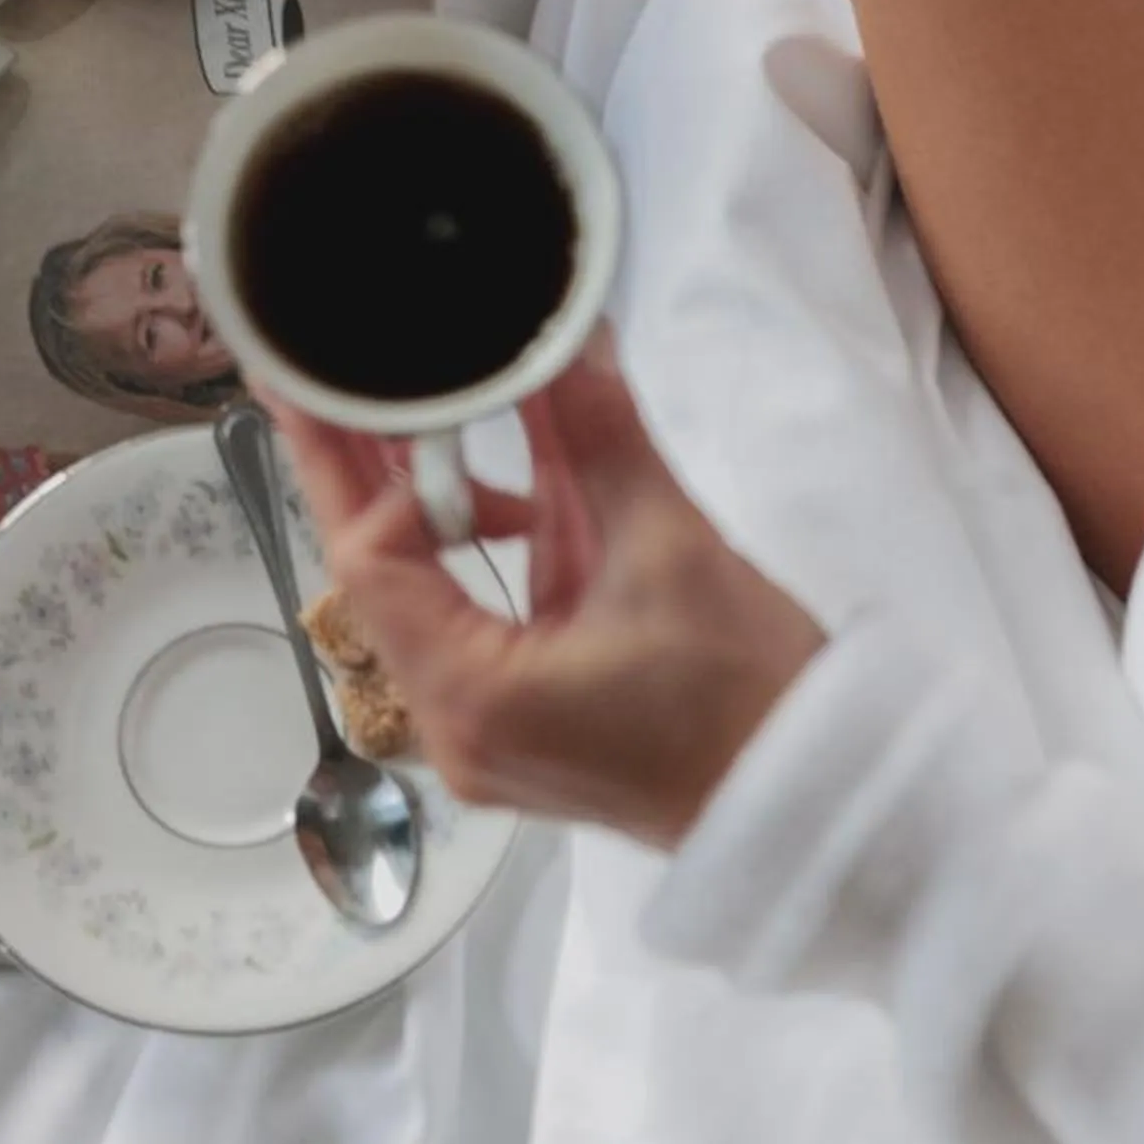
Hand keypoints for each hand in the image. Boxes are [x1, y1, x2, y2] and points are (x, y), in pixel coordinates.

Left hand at [271, 336, 824, 847]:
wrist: (822, 808)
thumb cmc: (749, 697)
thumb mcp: (670, 548)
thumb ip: (600, 435)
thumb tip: (568, 335)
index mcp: (473, 698)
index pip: (374, 561)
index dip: (375, 466)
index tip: (375, 388)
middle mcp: (458, 725)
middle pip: (382, 575)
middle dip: (361, 468)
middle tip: (322, 375)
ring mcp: (491, 726)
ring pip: (428, 589)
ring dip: (441, 497)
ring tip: (438, 402)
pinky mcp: (530, 713)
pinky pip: (482, 611)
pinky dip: (498, 538)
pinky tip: (525, 470)